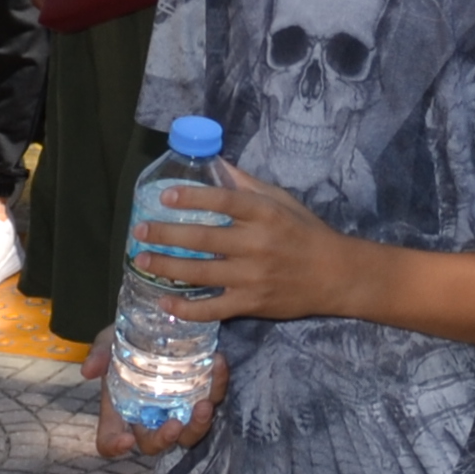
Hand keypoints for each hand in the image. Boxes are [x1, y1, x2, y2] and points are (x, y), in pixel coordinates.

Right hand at [84, 342, 225, 458]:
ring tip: (205, 405)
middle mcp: (149, 417)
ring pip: (190, 433)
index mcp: (120, 410)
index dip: (114, 446)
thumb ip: (99, 353)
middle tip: (175, 425)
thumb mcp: (109, 340)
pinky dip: (218, 384)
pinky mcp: (202, 393)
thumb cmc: (128, 337)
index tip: (125, 440)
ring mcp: (177, 409)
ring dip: (199, 425)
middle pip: (155, 444)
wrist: (159, 320)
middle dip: (165, 438)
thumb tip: (88, 370)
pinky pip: (214, 397)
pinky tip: (219, 363)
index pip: (109, 441)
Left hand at [137, 161, 363, 325]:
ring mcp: (252, 277)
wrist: (335, 275)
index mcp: (264, 214)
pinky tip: (165, 303)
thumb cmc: (306, 233)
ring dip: (167, 267)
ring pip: (201, 273)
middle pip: (203, 238)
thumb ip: (248, 185)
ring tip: (142, 261)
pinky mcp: (252, 304)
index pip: (224, 201)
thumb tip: (218, 164)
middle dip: (166, 234)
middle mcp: (256, 244)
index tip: (165, 196)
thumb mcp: (282, 200)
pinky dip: (187, 309)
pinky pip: (213, 309)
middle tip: (139, 231)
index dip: (192, 197)